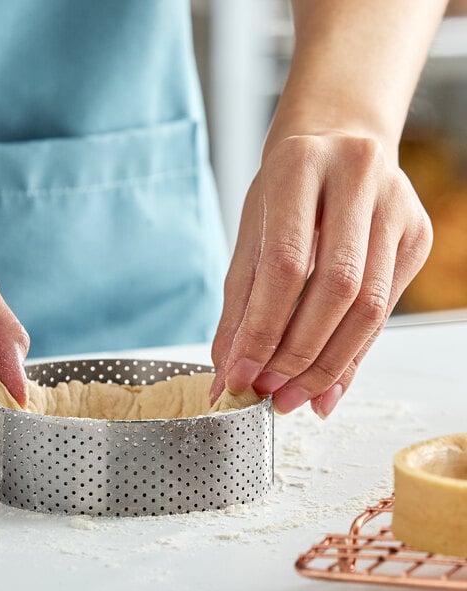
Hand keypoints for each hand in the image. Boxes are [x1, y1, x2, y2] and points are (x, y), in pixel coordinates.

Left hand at [211, 133, 432, 417]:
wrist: (339, 139)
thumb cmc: (286, 188)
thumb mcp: (252, 231)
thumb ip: (240, 301)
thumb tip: (229, 370)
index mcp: (300, 167)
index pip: (285, 263)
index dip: (262, 329)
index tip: (240, 375)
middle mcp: (357, 178)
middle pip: (336, 287)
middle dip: (299, 354)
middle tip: (270, 394)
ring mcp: (397, 206)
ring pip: (369, 305)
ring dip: (328, 364)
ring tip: (294, 397)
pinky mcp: (416, 234)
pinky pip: (385, 308)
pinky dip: (352, 352)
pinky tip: (327, 381)